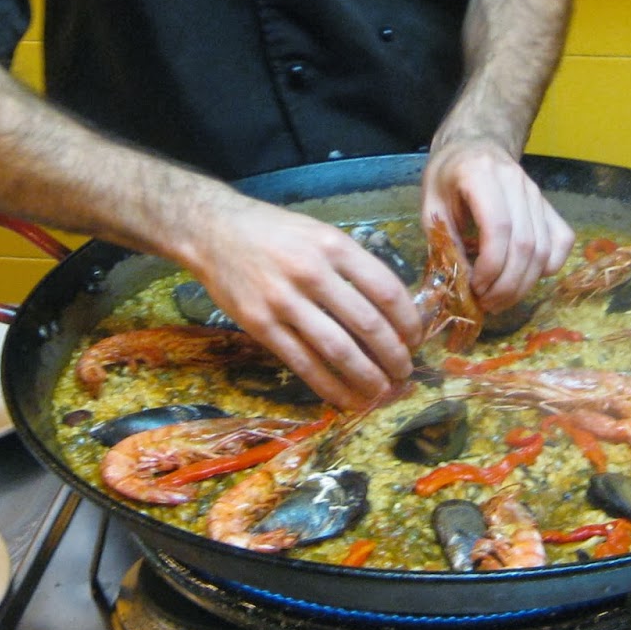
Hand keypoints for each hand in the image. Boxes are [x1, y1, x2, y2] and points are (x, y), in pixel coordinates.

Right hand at [183, 198, 422, 410]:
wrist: (213, 230)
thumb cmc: (274, 232)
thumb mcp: (319, 233)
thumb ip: (352, 265)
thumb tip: (391, 309)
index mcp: (334, 246)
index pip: (386, 290)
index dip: (408, 321)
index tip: (417, 339)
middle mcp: (311, 273)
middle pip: (367, 324)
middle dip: (394, 356)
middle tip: (405, 373)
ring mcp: (283, 301)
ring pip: (338, 350)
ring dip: (367, 377)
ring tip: (383, 392)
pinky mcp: (260, 325)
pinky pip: (303, 364)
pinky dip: (330, 386)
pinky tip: (347, 398)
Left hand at [421, 138, 573, 312]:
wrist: (476, 146)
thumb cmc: (448, 176)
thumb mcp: (431, 204)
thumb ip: (444, 240)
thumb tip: (462, 283)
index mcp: (480, 175)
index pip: (499, 227)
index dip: (491, 266)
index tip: (475, 288)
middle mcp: (516, 182)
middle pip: (526, 244)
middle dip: (507, 285)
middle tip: (486, 303)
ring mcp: (538, 194)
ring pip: (544, 249)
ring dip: (524, 284)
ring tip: (499, 299)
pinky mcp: (549, 206)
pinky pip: (561, 242)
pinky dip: (548, 268)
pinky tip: (525, 278)